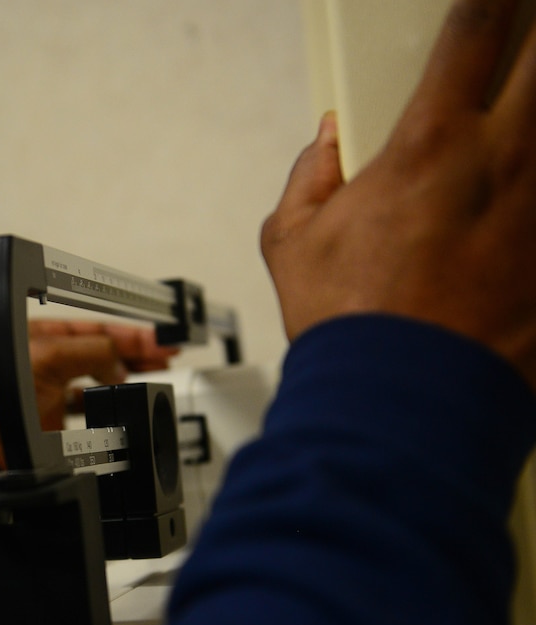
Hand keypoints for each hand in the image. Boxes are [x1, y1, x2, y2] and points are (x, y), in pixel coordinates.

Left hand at [0, 320, 177, 466]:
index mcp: (41, 338)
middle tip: (166, 357)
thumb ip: (88, 351)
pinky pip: (87, 422)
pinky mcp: (48, 429)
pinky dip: (107, 418)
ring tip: (152, 380)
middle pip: (101, 355)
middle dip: (135, 354)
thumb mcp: (42, 357)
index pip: (95, 329)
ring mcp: (48, 398)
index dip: (129, 332)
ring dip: (125, 384)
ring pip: (97, 387)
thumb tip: (120, 358)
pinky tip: (120, 415)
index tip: (158, 338)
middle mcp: (45, 366)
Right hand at [260, 0, 535, 390]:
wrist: (405, 406)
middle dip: (533, 35)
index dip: (486, 0)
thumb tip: (326, 143)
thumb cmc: (353, 329)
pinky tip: (528, 186)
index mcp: (428, 148)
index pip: (472, 31)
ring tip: (522, 123)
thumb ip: (307, 179)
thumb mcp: (290, 246)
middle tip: (523, 40)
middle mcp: (502, 162)